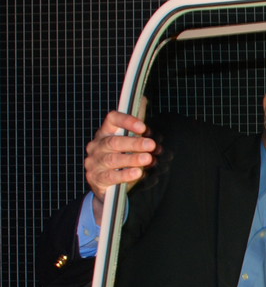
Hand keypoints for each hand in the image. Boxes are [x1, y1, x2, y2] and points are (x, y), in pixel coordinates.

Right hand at [84, 98, 154, 223]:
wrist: (107, 187)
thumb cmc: (119, 158)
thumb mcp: (128, 141)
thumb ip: (135, 124)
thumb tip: (143, 99)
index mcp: (105, 132)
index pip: (112, 120)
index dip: (126, 121)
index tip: (143, 126)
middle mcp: (97, 146)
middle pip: (114, 142)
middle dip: (134, 143)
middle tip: (151, 145)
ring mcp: (94, 163)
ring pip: (113, 159)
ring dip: (132, 159)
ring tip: (147, 159)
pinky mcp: (96, 179)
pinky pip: (111, 176)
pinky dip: (125, 174)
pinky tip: (138, 173)